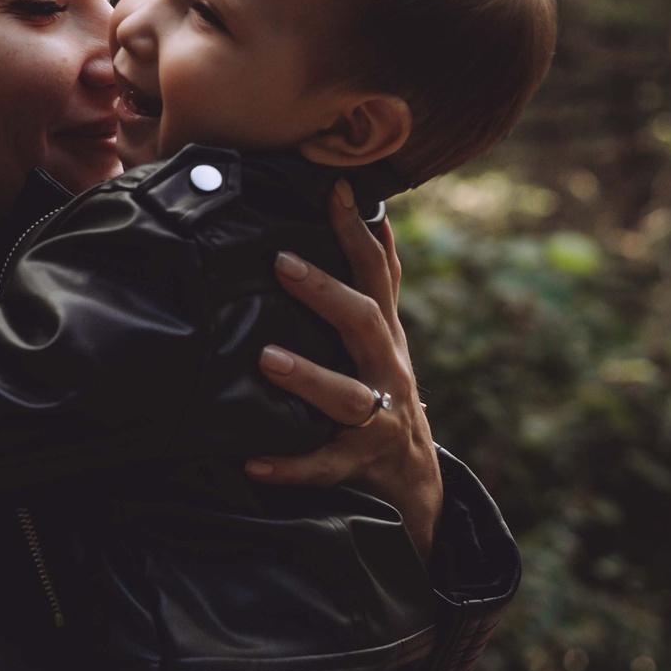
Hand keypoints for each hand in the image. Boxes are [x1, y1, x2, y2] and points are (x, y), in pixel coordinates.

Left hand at [244, 180, 442, 557]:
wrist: (416, 479)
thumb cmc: (387, 393)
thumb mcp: (389, 337)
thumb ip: (382, 283)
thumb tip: (378, 218)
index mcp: (386, 338)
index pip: (376, 276)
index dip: (358, 233)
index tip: (334, 190)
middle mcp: (387, 372)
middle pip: (366, 324)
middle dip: (327, 292)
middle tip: (281, 263)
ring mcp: (376, 420)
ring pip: (348, 398)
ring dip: (310, 376)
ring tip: (267, 358)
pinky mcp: (358, 464)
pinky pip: (323, 466)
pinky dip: (290, 465)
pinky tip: (254, 462)